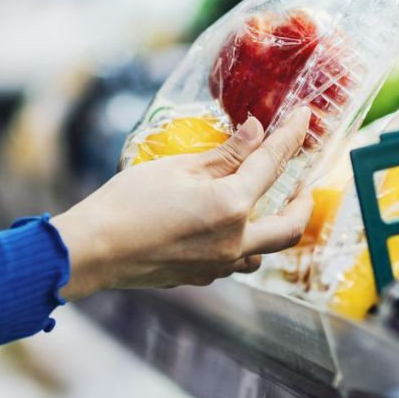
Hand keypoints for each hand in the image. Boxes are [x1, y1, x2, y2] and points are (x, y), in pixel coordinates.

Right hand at [53, 108, 314, 299]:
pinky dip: (241, 245)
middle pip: (289, 227)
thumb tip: (256, 131)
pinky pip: (235, 263)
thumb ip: (224, 153)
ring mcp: (218, 265)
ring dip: (272, 229)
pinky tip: (226, 230)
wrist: (94, 250)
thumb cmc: (128, 202)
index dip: (291, 138)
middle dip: (303, 203)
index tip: (305, 120)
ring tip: (265, 209)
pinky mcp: (200, 277)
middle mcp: (234, 241)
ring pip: (263, 252)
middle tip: (303, 186)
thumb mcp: (177, 166)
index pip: (272, 164)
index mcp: (230, 205)